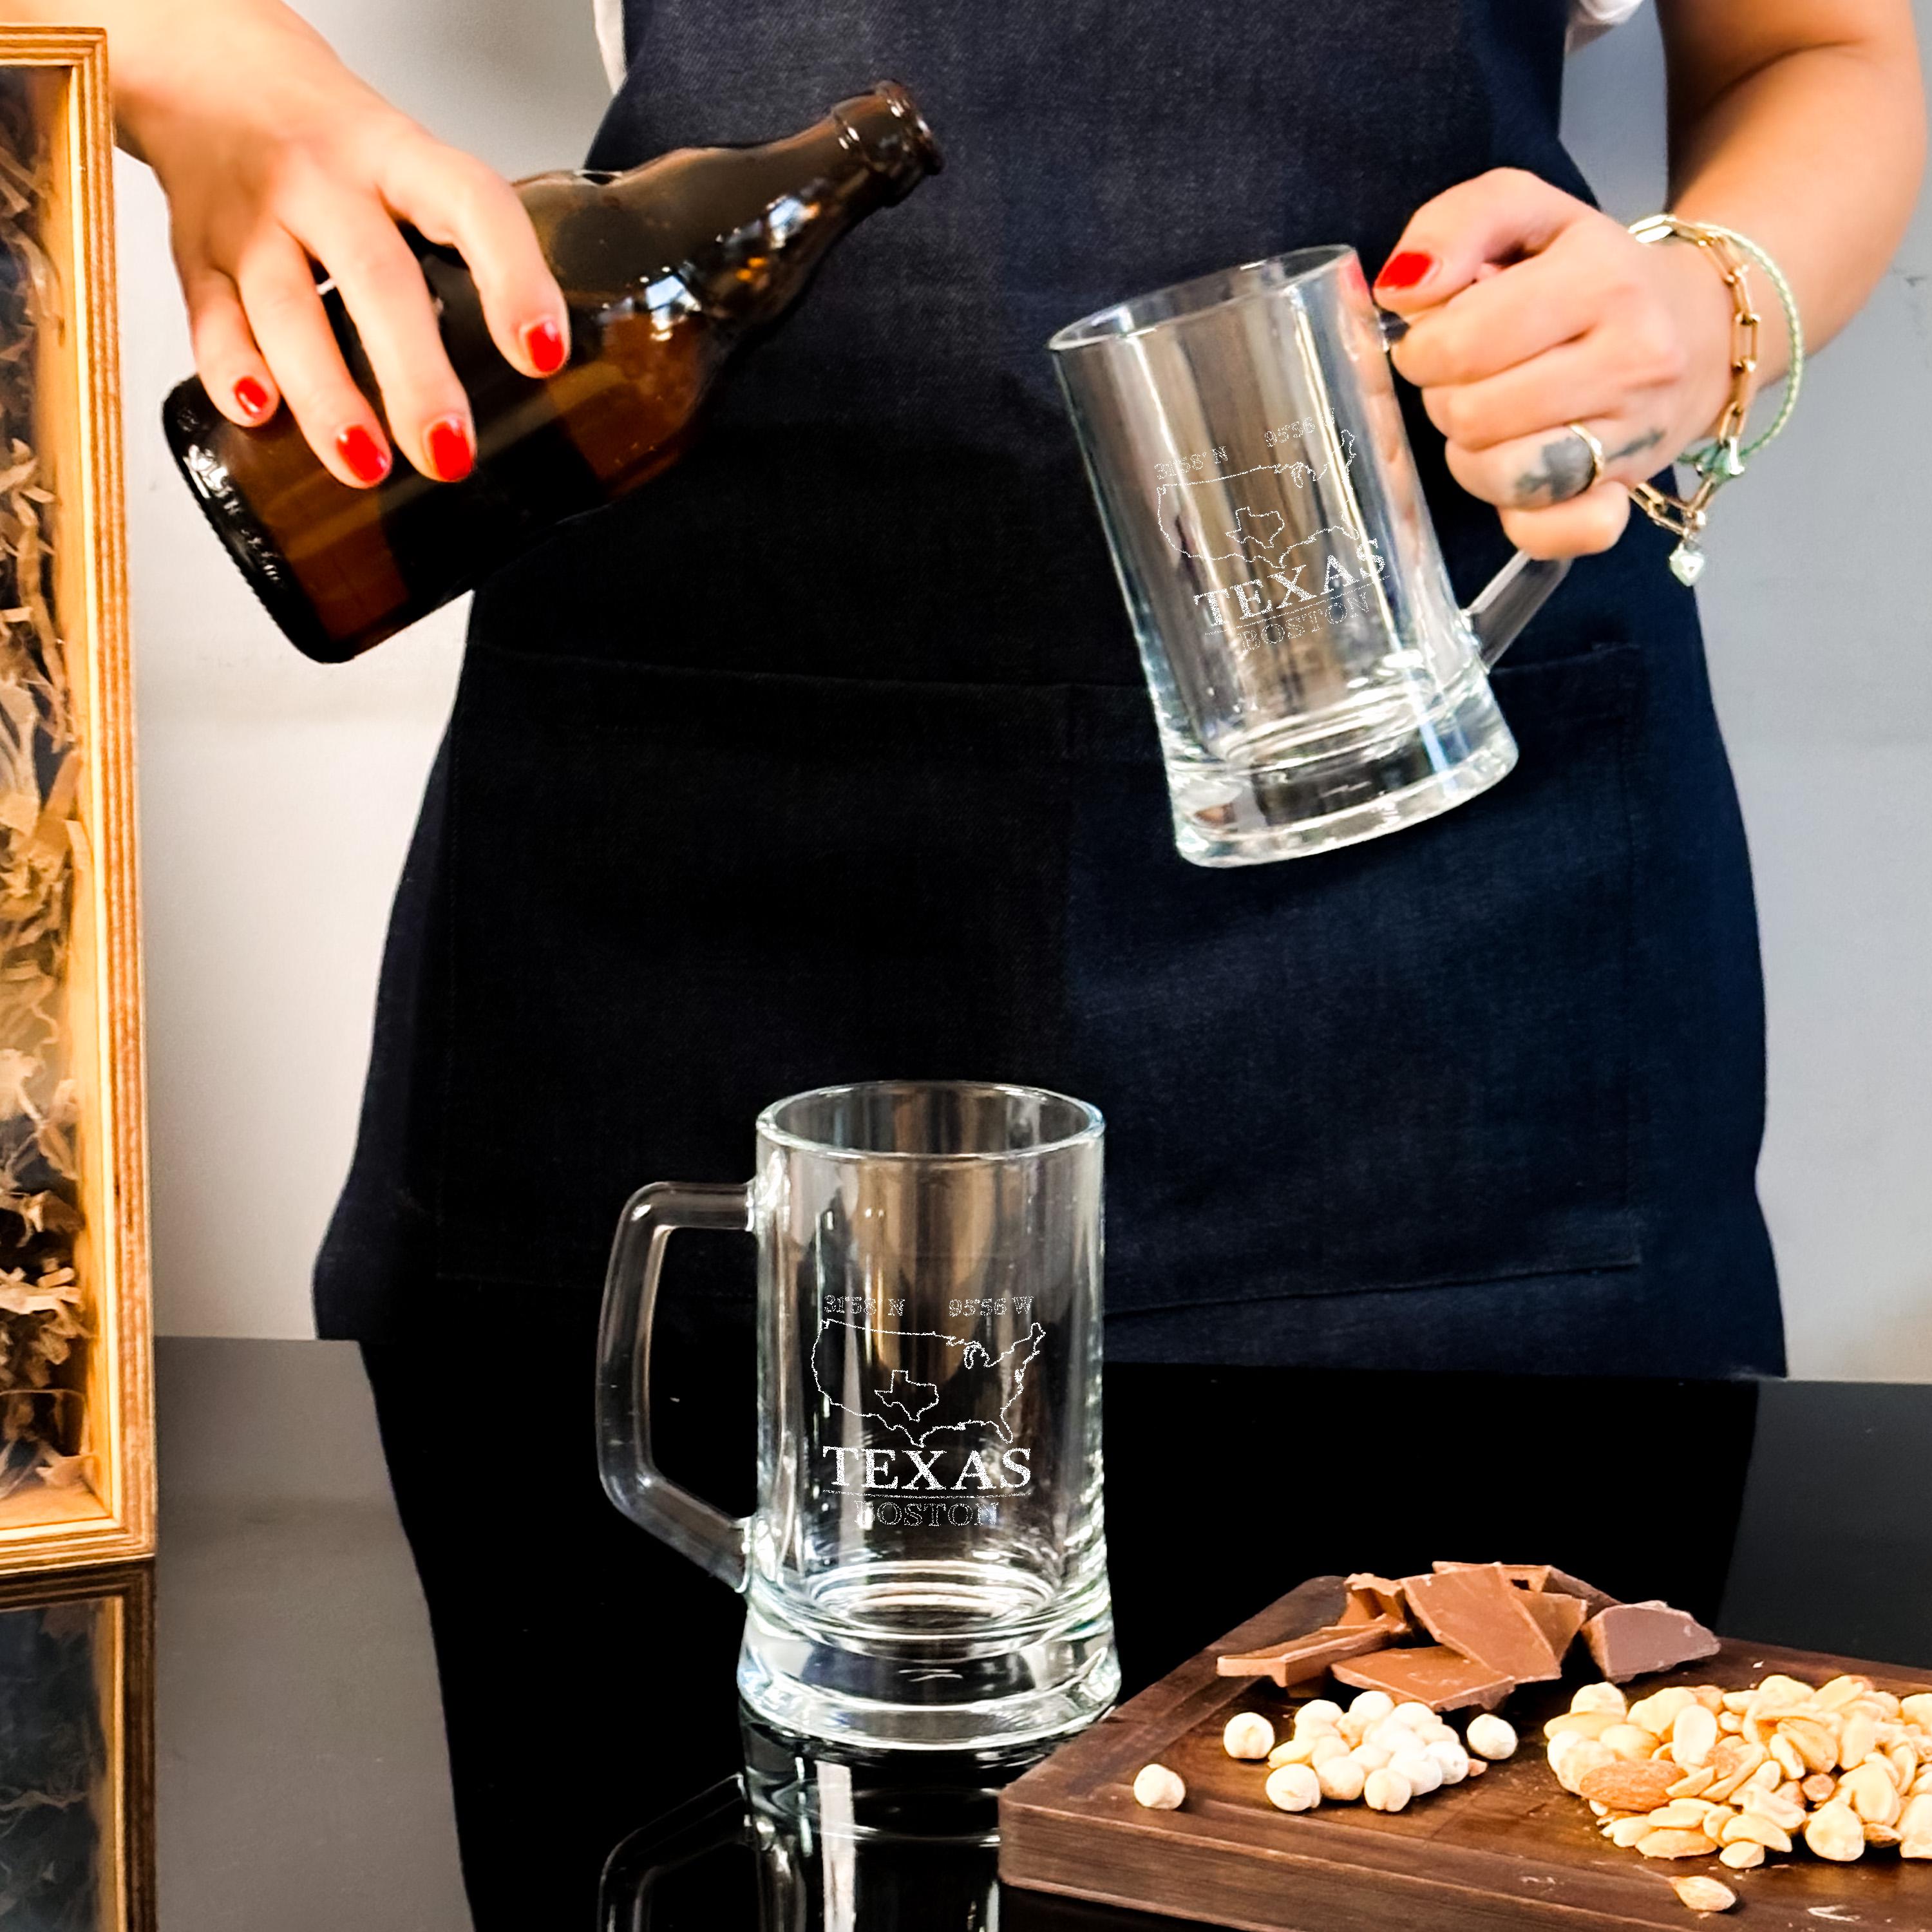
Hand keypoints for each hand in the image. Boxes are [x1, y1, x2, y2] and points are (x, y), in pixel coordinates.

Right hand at [119, 0, 566, 486]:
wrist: (212, 75)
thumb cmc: (336, 145)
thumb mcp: (409, 164)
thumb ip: (463, 246)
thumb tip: (536, 366)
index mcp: (396, 155)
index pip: (470, 204)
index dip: (514, 278)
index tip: (542, 355)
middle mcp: (322, 181)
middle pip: (374, 276)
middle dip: (415, 374)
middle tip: (449, 452)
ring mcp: (252, 218)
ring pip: (287, 310)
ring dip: (327, 396)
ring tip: (367, 465)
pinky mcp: (194, 254)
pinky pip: (211, 319)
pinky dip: (232, 371)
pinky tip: (260, 415)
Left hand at [1374, 170, 1738, 557]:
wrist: (1698, 326)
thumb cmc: (1592, 271)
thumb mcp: (1529, 214)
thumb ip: (1457, 223)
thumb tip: (1403, 287)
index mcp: (1603, 279)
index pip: (1460, 341)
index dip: (1424, 348)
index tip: (1440, 339)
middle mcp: (1633, 360)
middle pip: (1471, 414)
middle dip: (1447, 397)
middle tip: (1471, 379)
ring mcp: (1635, 436)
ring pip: (1499, 476)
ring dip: (1472, 454)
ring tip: (1493, 419)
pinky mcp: (1628, 495)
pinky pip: (1554, 535)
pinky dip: (1522, 518)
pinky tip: (1522, 476)